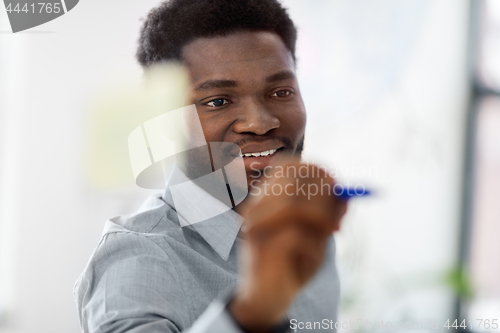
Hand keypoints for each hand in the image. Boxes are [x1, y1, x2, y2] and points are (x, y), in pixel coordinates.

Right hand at [229, 158, 346, 331]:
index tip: (336, 184)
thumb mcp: (315, 234)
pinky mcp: (262, 247)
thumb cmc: (292, 262)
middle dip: (324, 197)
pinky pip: (297, 236)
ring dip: (320, 222)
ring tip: (325, 239)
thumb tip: (346, 193)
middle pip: (293, 181)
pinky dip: (312, 248)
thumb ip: (328, 212)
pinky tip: (308, 260)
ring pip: (296, 206)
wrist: (267, 299)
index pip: (287, 165)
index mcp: (265, 198)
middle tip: (337, 220)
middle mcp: (256, 207)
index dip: (315, 170)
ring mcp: (256, 227)